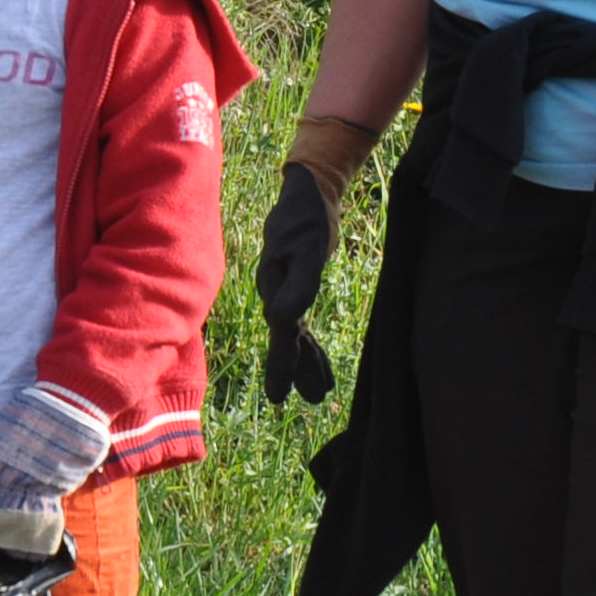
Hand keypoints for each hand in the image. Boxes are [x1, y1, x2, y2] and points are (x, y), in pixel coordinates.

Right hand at [256, 165, 338, 405]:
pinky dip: (311, 347)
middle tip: (300, 401)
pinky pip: (301, 326)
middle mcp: (275, 294)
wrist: (306, 195)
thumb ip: (298, 283)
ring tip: (318, 393)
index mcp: (275, 288)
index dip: (282, 364)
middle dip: (294, 370)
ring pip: (294, 337)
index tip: (279, 395)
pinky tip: (320, 366)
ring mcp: (283, 293)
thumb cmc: (307, 219)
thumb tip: (281, 318)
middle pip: (285, 340)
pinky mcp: (295, 289)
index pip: (281, 333)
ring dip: (306, 363)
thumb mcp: (307, 249)